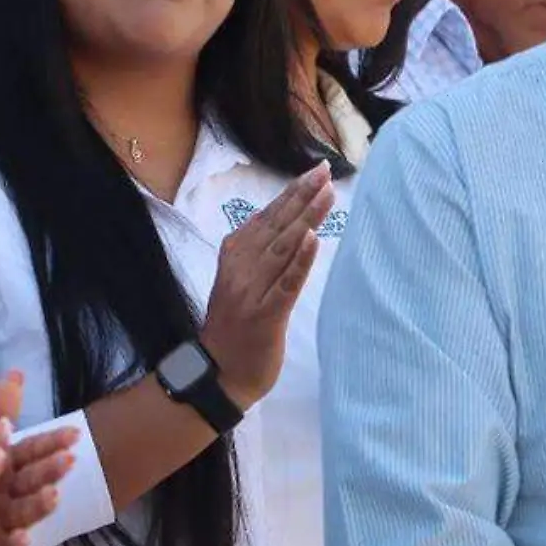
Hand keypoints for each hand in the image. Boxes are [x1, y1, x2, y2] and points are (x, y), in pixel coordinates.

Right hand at [199, 163, 334, 407]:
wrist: (218, 374)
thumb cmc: (235, 326)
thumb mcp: (239, 280)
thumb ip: (256, 252)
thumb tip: (281, 219)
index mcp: (234, 256)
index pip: (267, 217)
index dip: (291, 193)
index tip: (313, 172)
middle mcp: (241, 268)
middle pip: (277, 226)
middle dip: (302, 196)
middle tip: (325, 171)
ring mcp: (252, 291)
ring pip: (283, 248)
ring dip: (306, 218)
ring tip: (326, 194)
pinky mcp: (266, 315)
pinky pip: (286, 284)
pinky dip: (300, 260)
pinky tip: (313, 239)